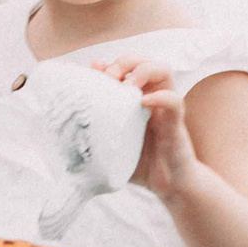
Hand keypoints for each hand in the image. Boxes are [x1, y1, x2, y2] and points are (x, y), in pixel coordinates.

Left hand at [95, 57, 202, 200]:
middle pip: (145, 60)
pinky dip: (160, 97)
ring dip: (143, 70)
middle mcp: (153, 97)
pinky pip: (174, 101)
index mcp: (137, 99)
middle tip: (111, 76)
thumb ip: (98, 128)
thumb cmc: (140, 164)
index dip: (111, 63)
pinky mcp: (176, 123)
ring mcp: (166, 108)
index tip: (95, 73)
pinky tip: (144, 102)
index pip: (128, 66)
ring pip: (163, 70)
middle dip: (126, 61)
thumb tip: (71, 120)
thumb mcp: (112, 143)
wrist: (168, 186)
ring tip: (128, 84)